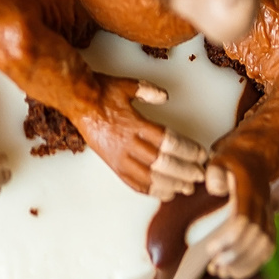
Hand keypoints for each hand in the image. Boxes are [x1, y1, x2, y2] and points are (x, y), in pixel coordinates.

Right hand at [74, 77, 209, 199]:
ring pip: (150, 177)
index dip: (187, 151)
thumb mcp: (127, 85)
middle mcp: (128, 144)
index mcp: (135, 124)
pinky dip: (152, 191)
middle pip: (162, 163)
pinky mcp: (113, 166)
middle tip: (200, 175)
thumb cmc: (102, 92)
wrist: (77, 102)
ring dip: (171, 184)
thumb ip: (148, 90)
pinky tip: (166, 193)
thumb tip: (165, 96)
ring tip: (187, 187)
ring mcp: (120, 158)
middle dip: (185, 171)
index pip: (168, 142)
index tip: (201, 155)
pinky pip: (134, 184)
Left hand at [198, 145, 278, 278]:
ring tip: (220, 272)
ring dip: (244, 264)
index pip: (244, 219)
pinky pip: (267, 250)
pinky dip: (252, 264)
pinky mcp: (269, 225)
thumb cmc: (233, 159)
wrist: (258, 156)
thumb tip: (215, 189)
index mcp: (249, 191)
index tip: (210, 248)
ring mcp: (268, 216)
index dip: (229, 238)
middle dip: (235, 256)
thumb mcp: (220, 158)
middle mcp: (262, 206)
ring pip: (265, 247)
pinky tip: (232, 272)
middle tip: (214, 265)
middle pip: (256, 238)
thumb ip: (215, 171)